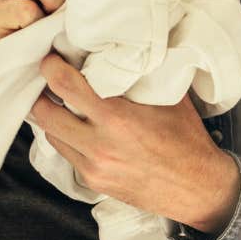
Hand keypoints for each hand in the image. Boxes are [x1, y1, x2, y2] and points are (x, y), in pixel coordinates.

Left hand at [30, 52, 240, 232]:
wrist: (199, 190)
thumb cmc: (188, 140)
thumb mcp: (170, 99)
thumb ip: (143, 76)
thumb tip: (125, 49)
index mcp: (117, 118)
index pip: (66, 86)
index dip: (52, 67)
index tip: (52, 58)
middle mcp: (99, 145)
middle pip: (46, 114)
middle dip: (41, 93)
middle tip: (48, 80)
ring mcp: (94, 167)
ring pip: (52, 136)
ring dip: (51, 117)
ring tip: (60, 102)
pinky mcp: (94, 182)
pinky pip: (67, 154)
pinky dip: (67, 138)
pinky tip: (77, 128)